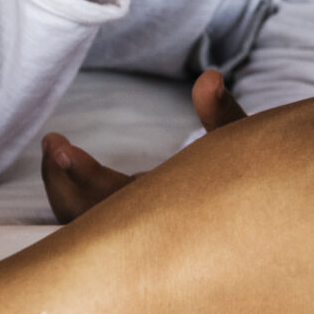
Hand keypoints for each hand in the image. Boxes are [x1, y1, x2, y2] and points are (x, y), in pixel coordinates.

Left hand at [42, 68, 246, 221]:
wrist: (260, 221)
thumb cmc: (248, 178)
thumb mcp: (239, 144)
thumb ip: (221, 112)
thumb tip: (209, 78)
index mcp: (168, 212)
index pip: (116, 203)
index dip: (86, 178)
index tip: (64, 149)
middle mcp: (146, 231)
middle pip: (86, 222)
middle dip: (61, 183)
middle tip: (53, 142)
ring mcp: (134, 235)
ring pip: (82, 226)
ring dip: (62, 188)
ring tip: (54, 148)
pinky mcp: (127, 231)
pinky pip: (87, 222)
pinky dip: (71, 194)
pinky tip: (64, 162)